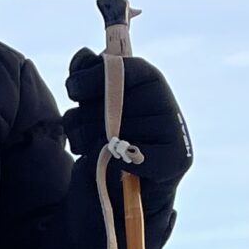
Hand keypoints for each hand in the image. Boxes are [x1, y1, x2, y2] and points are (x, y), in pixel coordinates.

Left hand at [62, 50, 191, 184]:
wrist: (123, 195)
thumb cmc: (105, 142)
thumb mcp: (91, 103)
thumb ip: (86, 75)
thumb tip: (84, 54)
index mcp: (149, 80)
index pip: (122, 67)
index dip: (92, 77)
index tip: (73, 90)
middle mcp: (166, 102)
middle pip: (112, 102)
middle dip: (85, 118)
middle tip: (87, 128)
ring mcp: (174, 131)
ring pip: (115, 131)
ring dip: (90, 143)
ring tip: (95, 150)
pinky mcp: (175, 160)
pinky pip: (128, 158)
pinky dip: (111, 164)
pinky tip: (111, 167)